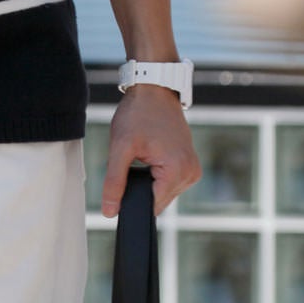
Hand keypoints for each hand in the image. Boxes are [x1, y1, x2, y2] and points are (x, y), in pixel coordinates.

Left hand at [101, 83, 200, 216]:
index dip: (133, 201)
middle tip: (132, 162)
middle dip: (140, 188)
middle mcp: (191, 173)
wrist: (154, 90)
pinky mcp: (188, 164)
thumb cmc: (138, 114)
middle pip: (158, 200)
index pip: (152, 206)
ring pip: (162, 192)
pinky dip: (155, 174)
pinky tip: (149, 156)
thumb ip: (114, 182)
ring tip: (142, 155)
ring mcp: (192, 169)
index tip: (121, 188)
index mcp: (178, 172)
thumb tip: (110, 211)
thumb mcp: (120, 148)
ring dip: (148, 180)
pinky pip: (168, 181)